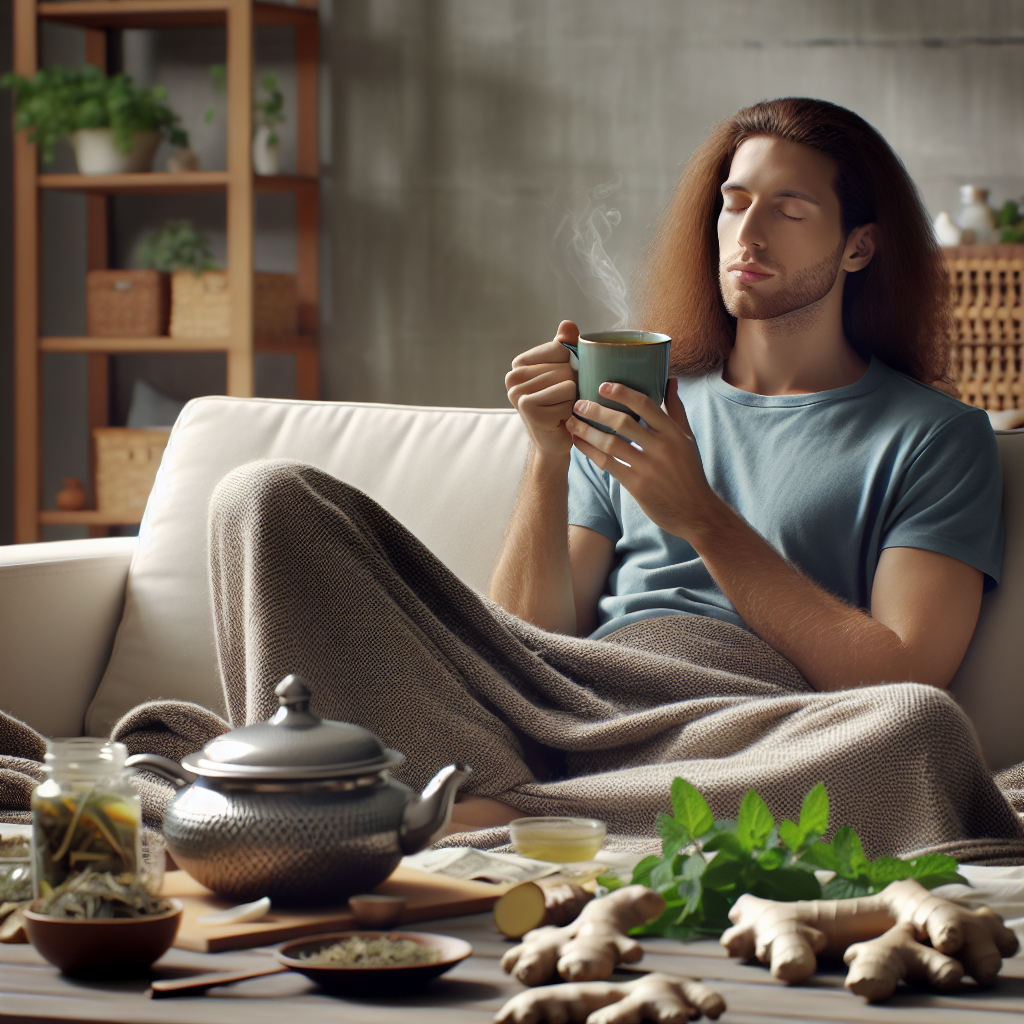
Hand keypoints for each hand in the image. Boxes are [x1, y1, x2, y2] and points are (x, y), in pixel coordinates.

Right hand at [506, 321, 579, 457]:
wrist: (554, 440)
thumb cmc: (561, 404)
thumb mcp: (564, 372)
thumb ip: (565, 347)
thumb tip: (567, 324)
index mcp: (520, 364)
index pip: (560, 348)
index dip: (572, 365)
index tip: (561, 383)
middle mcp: (513, 377)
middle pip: (565, 367)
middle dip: (574, 385)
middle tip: (562, 402)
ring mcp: (518, 393)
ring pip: (568, 383)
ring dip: (573, 400)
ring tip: (561, 410)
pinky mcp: (528, 408)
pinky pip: (567, 401)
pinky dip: (570, 412)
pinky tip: (560, 420)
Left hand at [566, 379, 720, 539]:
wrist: (695, 511)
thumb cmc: (689, 471)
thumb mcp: (687, 438)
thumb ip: (676, 409)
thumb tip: (670, 380)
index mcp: (673, 432)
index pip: (646, 404)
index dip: (622, 393)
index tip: (602, 386)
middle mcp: (661, 447)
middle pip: (622, 422)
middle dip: (596, 411)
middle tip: (578, 404)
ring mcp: (648, 467)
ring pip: (610, 443)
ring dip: (587, 431)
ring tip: (571, 422)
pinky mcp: (636, 485)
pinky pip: (607, 464)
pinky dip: (589, 452)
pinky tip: (578, 443)